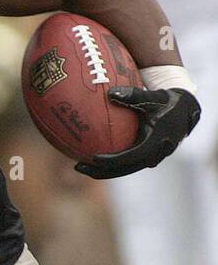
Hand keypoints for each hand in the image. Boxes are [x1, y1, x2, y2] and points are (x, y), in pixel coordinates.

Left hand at [76, 87, 200, 178]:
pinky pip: (127, 163)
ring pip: (126, 168)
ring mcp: (152, 157)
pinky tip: (90, 157)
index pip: (131, 156)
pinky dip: (111, 163)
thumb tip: (110, 93)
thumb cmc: (165, 101)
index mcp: (156, 142)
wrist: (185, 110)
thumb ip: (132, 95)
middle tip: (78, 167)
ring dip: (104, 170)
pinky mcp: (148, 156)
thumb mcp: (152, 97)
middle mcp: (154, 154)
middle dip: (101, 171)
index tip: (93, 157)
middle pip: (125, 169)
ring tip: (80, 166)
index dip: (112, 160)